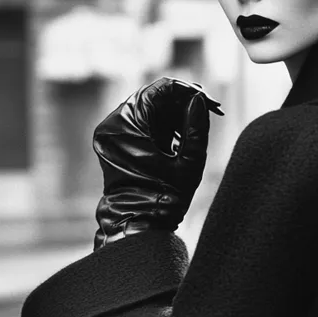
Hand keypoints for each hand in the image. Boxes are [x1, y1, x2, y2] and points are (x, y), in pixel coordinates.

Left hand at [92, 77, 223, 248]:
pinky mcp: (115, 142)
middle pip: (150, 98)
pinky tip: (178, 136)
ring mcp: (111, 134)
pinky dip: (160, 124)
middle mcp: (112, 126)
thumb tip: (199, 100)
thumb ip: (197, 127)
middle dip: (179, 102)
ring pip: (146, 109)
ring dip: (171, 113)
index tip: (206, 101)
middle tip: (205, 111)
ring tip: (194, 127)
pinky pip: (140, 123)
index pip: (157, 91)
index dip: (185, 91)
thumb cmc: (164, 199)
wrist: (138, 225)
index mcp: (125, 128)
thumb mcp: (189, 163)